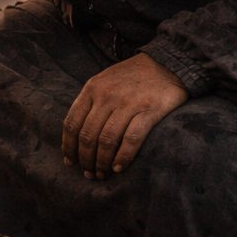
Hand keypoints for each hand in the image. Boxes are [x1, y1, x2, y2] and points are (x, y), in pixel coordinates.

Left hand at [62, 53, 188, 178]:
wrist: (167, 63)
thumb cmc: (133, 76)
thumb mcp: (104, 80)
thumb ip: (91, 102)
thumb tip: (77, 133)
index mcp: (92, 88)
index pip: (72, 123)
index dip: (69, 146)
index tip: (70, 161)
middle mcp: (107, 96)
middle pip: (88, 135)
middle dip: (85, 159)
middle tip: (88, 173)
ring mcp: (128, 103)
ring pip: (107, 140)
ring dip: (102, 162)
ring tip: (102, 174)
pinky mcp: (150, 110)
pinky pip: (131, 139)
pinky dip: (123, 157)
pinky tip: (119, 167)